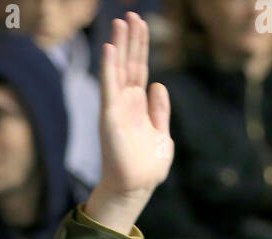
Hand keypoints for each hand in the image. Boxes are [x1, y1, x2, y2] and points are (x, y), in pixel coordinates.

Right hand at [83, 13, 171, 234]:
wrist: (136, 188)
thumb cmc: (147, 167)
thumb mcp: (162, 135)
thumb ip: (160, 111)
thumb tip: (158, 85)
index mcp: (139, 105)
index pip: (139, 69)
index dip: (140, 46)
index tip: (141, 23)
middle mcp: (126, 103)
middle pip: (128, 63)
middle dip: (130, 39)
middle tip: (130, 14)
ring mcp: (116, 108)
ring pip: (118, 70)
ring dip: (118, 45)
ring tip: (120, 22)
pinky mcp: (109, 117)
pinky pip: (109, 87)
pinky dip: (109, 67)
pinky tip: (110, 48)